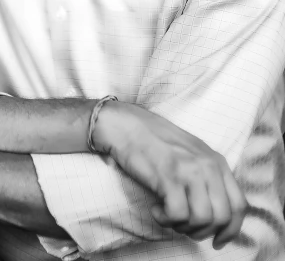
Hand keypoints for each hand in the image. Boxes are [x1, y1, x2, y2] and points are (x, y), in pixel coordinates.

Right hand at [93, 101, 246, 249]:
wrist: (127, 124)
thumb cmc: (156, 141)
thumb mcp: (192, 154)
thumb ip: (209, 177)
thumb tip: (218, 215)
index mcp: (217, 161)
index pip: (239, 205)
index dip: (231, 230)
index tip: (217, 241)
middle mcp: (207, 165)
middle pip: (222, 217)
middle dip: (203, 231)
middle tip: (184, 226)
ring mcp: (189, 170)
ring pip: (202, 219)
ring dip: (184, 226)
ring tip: (168, 216)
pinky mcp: (168, 176)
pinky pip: (177, 215)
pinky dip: (165, 220)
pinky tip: (156, 209)